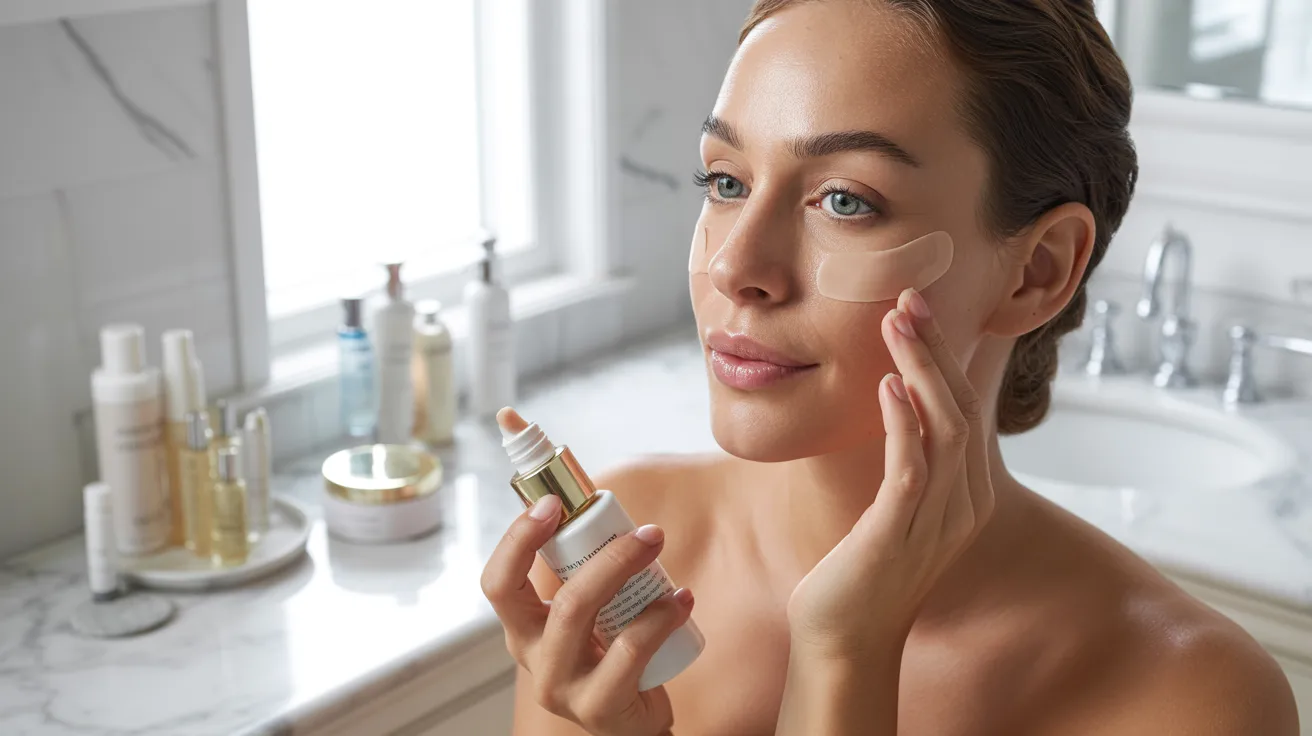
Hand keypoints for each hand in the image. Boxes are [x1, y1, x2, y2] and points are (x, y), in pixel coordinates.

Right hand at [481, 495, 693, 735]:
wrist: (631, 723)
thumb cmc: (610, 653)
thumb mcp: (588, 610)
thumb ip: (582, 565)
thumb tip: (595, 500)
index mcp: (524, 626)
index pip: (499, 582)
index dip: (517, 539)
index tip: (551, 503)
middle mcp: (533, 657)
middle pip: (556, 598)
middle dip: (605, 556)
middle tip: (647, 531)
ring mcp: (562, 687)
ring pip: (582, 618)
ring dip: (628, 574)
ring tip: (660, 553)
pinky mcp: (597, 708)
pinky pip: (628, 653)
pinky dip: (660, 618)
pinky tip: (682, 601)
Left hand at [786, 287, 995, 659]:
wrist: (845, 639)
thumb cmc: (862, 570)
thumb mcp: (896, 508)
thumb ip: (909, 461)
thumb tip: (901, 405)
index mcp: (968, 494)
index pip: (965, 408)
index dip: (943, 356)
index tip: (917, 311)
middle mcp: (965, 504)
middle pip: (962, 407)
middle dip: (936, 349)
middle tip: (908, 299)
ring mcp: (939, 520)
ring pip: (947, 427)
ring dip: (921, 369)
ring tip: (896, 324)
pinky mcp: (901, 533)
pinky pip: (913, 467)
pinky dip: (904, 421)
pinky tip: (887, 385)